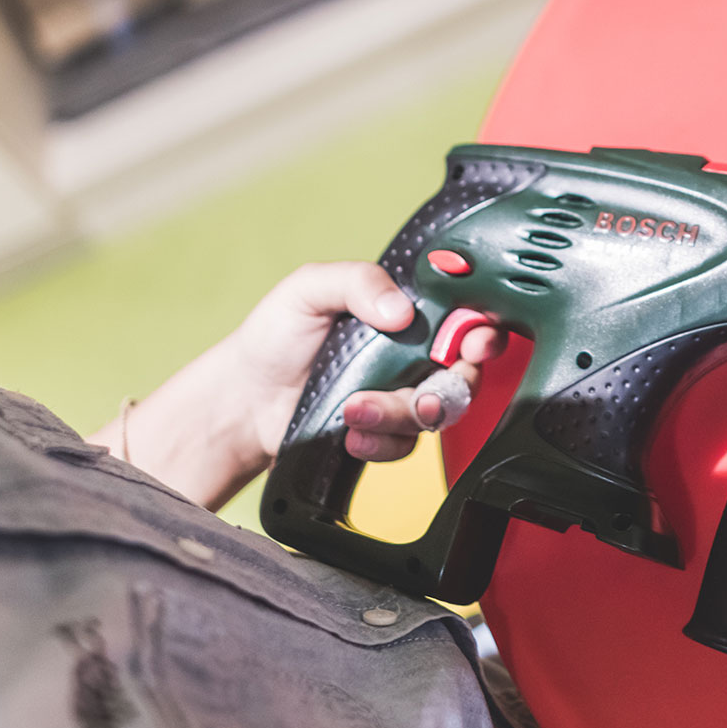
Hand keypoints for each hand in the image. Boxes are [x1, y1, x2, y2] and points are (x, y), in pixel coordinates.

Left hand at [92, 262, 504, 509]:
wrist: (245, 400)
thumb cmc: (275, 336)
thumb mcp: (309, 289)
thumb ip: (357, 282)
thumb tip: (401, 309)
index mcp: (404, 311)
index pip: (464, 316)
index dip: (481, 329)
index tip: (474, 341)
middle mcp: (411, 354)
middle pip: (464, 373)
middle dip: (451, 387)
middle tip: (426, 395)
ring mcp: (400, 395)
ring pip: (436, 413)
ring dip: (398, 414)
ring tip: (354, 410)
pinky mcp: (386, 432)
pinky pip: (407, 445)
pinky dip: (380, 440)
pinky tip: (349, 431)